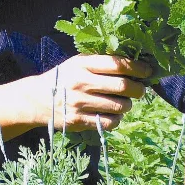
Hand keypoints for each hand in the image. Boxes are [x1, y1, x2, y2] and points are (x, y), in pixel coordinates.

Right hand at [31, 55, 152, 132]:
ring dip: (128, 104)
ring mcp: (80, 103)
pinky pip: (110, 122)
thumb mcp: (77, 63)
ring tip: (124, 102)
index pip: (118, 64)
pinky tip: (113, 114)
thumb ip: (101, 62)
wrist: (36, 99)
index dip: (138, 68)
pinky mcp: (80, 121)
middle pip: (123, 86)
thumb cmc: (64, 77)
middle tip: (140, 89)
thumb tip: (134, 64)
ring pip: (120, 106)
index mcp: (83, 64)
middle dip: (138, 89)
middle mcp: (82, 83)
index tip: (148, 71)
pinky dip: (117, 118)